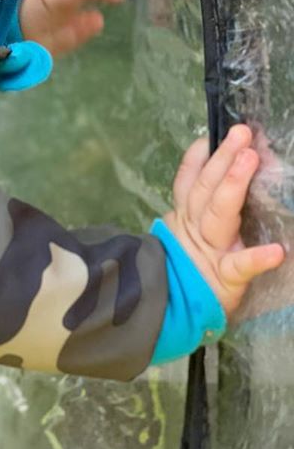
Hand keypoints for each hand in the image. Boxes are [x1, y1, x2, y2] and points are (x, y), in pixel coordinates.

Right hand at [164, 124, 285, 315]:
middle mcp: (195, 228)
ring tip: (250, 159)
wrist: (172, 315)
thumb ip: (196, 206)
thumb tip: (210, 167)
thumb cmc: (186, 272)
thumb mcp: (186, 235)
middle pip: (205, 189)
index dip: (200, 158)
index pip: (190, 181)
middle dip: (223, 160)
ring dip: (233, 185)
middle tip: (242, 133)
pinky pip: (241, 267)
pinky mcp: (225, 279)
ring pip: (218, 214)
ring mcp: (210, 251)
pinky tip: (276, 252)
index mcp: (187, 217)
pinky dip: (257, 258)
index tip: (212, 135)